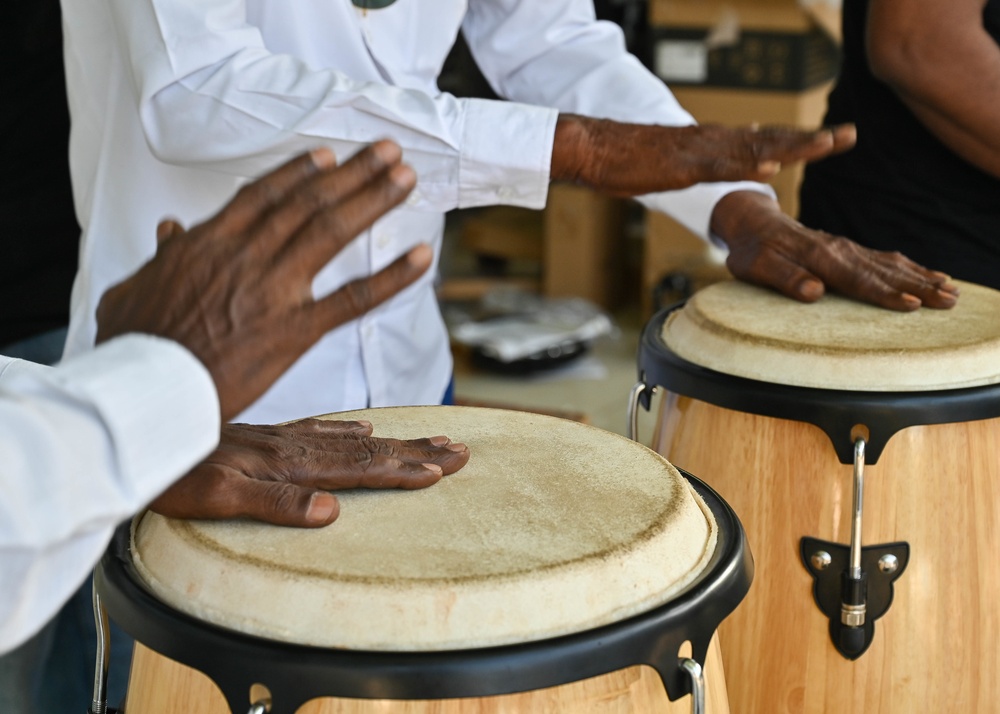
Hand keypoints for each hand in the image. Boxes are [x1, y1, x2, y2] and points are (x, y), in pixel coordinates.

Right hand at [96, 142, 429, 419]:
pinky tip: (421, 257)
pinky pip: (354, 298)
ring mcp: (275, 289)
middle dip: (351, 173)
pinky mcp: (296, 329)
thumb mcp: (132, 290)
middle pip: (307, 202)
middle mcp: (247, 255)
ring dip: (372, 200)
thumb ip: (160, 257)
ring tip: (404, 178)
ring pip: (331, 231)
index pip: (262, 195)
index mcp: (209, 243)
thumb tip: (168, 230)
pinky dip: (392, 277)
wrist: (148, 389)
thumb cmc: (134, 346)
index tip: (327, 156)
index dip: (298, 172)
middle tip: (385, 151)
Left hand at [148, 419, 471, 526]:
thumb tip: (331, 511)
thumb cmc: (172, 475)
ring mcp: (280, 438)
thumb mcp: (219, 499)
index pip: (357, 468)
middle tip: (460, 450)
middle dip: (416, 452)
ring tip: (431, 438)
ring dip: (395, 440)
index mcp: (288, 464)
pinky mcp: (265, 435)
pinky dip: (349, 428)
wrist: (137, 434)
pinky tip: (365, 426)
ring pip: (350, 438)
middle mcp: (291, 447)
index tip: (441, 471)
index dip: (401, 471)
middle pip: (368, 449)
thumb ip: (275, 504)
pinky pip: (318, 427)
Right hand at [551, 114, 855, 194]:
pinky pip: (716, 166)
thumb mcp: (677, 164)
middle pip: (770, 138)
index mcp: (713, 144)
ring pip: (752, 148)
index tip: (836, 139)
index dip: (802, 139)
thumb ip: (707, 165)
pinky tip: (769, 169)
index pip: (766, 140)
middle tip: (850, 135)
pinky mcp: (678, 165)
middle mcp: (712, 141)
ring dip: (790, 147)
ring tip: (824, 145)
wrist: (593, 148)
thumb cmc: (628, 159)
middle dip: (811, 139)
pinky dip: (744, 167)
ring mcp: (697, 151)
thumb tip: (735, 168)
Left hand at [712, 191, 959, 309]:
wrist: (754, 223)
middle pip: (884, 271)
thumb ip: (784, 278)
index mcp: (819, 255)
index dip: (885, 294)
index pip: (857, 279)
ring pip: (890, 263)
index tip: (912, 305)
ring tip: (951, 290)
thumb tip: (813, 292)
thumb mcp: (756, 267)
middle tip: (949, 300)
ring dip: (922, 277)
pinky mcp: (849, 249)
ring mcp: (847, 247)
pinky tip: (930, 276)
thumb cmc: (752, 250)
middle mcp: (839, 249)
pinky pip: (885, 258)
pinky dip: (910, 268)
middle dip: (919, 286)